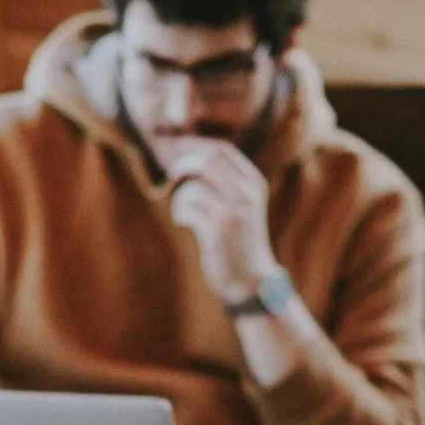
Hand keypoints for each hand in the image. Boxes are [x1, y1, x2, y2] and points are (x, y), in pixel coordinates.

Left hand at [167, 139, 280, 304]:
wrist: (249, 279)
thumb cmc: (239, 242)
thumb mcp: (243, 207)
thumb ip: (227, 183)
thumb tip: (192, 156)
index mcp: (254, 184)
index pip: (222, 149)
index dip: (196, 145)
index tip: (177, 149)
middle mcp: (246, 193)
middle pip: (206, 160)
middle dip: (183, 163)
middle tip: (170, 174)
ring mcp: (233, 210)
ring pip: (193, 185)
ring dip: (181, 198)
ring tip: (185, 212)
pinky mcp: (217, 228)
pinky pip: (186, 207)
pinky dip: (180, 213)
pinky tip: (186, 223)